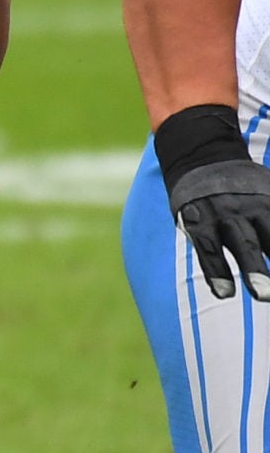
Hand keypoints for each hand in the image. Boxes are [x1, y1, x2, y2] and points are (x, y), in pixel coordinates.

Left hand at [171, 158, 269, 299]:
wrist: (206, 157)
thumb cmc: (197, 204)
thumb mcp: (190, 221)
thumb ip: (209, 247)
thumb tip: (225, 293)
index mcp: (200, 219)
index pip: (208, 250)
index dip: (217, 273)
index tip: (225, 295)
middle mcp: (228, 212)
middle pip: (244, 244)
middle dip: (255, 271)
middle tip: (263, 295)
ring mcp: (253, 203)